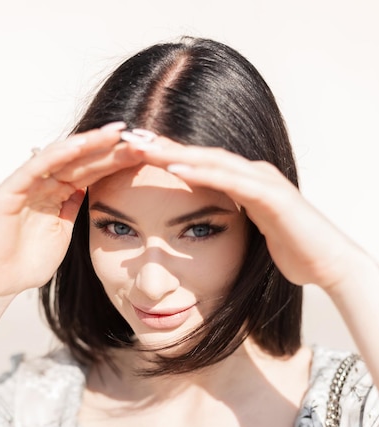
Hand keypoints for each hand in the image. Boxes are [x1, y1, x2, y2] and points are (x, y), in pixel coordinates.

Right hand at [0, 122, 141, 299]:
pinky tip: (79, 146)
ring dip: (87, 143)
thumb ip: (73, 207)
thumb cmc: (29, 262)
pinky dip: (57, 155)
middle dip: (107, 147)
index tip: (142, 152)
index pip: (90, 171)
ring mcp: (25, 185)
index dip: (114, 161)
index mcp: (56, 194)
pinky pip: (35, 168)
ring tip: (113, 133)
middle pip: (80, 160)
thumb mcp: (63, 231)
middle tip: (135, 134)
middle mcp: (41, 184)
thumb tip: (90, 188)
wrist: (1, 283)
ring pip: (60, 157)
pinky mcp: (8, 192)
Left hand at [131, 136, 361, 293]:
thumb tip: (209, 224)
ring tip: (141, 145)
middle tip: (127, 136)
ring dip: (175, 152)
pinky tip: (176, 167)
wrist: (327, 262)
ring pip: (212, 161)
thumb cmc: (291, 249)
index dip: (166, 156)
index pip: (199, 164)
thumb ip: (233, 218)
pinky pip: (232, 181)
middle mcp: (253, 173)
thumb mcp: (251, 231)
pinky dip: (203, 172)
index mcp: (245, 182)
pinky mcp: (273, 196)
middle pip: (200, 155)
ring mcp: (264, 181)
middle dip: (163, 146)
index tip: (133, 152)